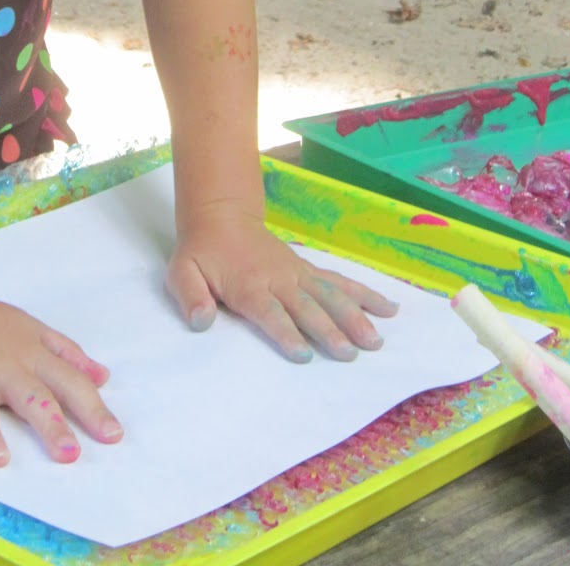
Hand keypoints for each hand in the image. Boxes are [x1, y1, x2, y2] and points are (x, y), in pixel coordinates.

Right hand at [0, 273, 122, 466]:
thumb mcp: (32, 332)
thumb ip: (67, 355)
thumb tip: (103, 377)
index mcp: (29, 355)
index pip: (67, 382)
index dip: (91, 408)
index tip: (112, 436)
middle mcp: (2, 363)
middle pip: (31, 395)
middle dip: (51, 424)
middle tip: (69, 454)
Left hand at [165, 203, 397, 362]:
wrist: (222, 215)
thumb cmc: (202, 251)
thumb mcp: (181, 271)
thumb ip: (189, 296)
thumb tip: (201, 322)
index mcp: (249, 285)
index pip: (270, 312)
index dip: (286, 333)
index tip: (304, 354)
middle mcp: (279, 279)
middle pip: (307, 307)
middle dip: (329, 330)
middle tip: (350, 353)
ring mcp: (297, 273)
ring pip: (331, 294)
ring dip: (354, 315)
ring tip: (376, 339)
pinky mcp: (307, 270)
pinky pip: (339, 282)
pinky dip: (363, 293)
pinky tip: (388, 307)